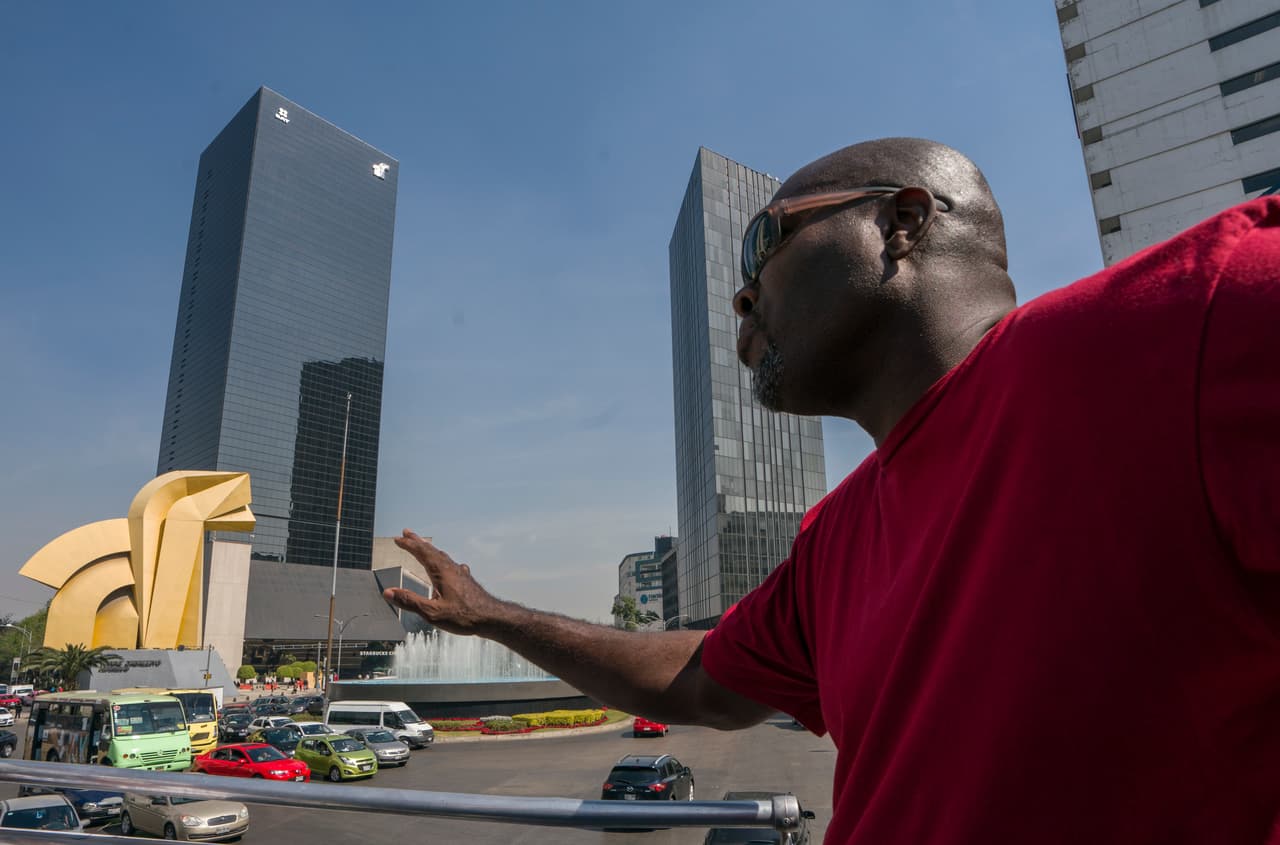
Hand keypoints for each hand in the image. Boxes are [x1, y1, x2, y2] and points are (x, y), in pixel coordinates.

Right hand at [384, 530, 502, 635]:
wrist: (492, 618)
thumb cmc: (464, 616)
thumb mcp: (432, 613)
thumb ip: (410, 601)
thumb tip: (388, 592)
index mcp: (441, 572)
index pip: (421, 553)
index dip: (409, 545)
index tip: (398, 538)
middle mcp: (451, 569)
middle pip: (432, 550)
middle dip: (418, 541)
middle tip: (407, 533)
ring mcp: (460, 574)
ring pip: (442, 556)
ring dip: (430, 549)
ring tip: (423, 545)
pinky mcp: (467, 581)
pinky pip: (451, 564)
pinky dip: (443, 560)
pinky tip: (449, 565)